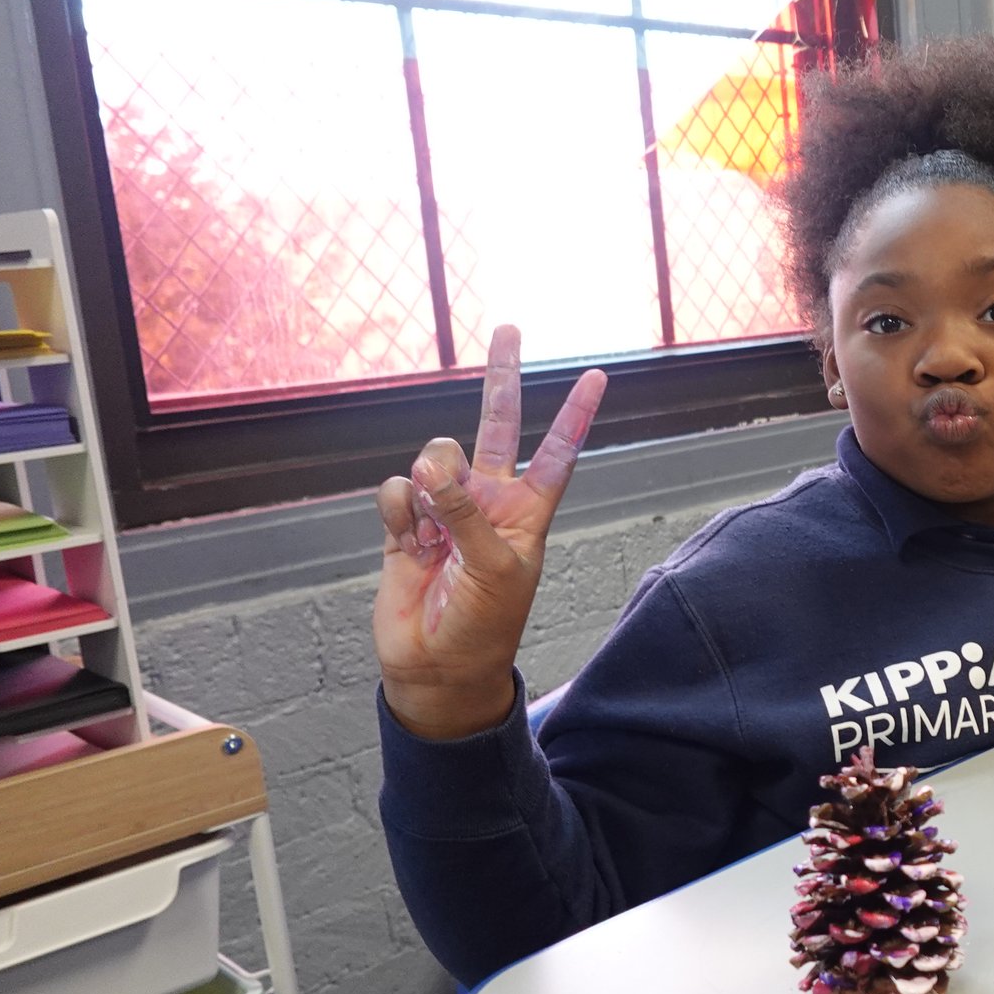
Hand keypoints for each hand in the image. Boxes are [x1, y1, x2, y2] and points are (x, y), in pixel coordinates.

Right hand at [374, 326, 606, 738]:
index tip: (598, 375)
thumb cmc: (484, 626)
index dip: (574, 415)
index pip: (556, 452)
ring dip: (429, 481)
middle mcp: (489, 500)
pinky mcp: (404, 524)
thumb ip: (466, 512)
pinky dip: (398, 510)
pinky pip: (395, 491)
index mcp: (527, 511)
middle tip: (509, 327)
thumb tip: (433, 466)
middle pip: (496, 424)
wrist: (436, 666)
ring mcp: (445, 509)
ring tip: (431, 528)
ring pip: (434, 457)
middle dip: (501, 376)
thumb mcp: (494, 569)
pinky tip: (406, 538)